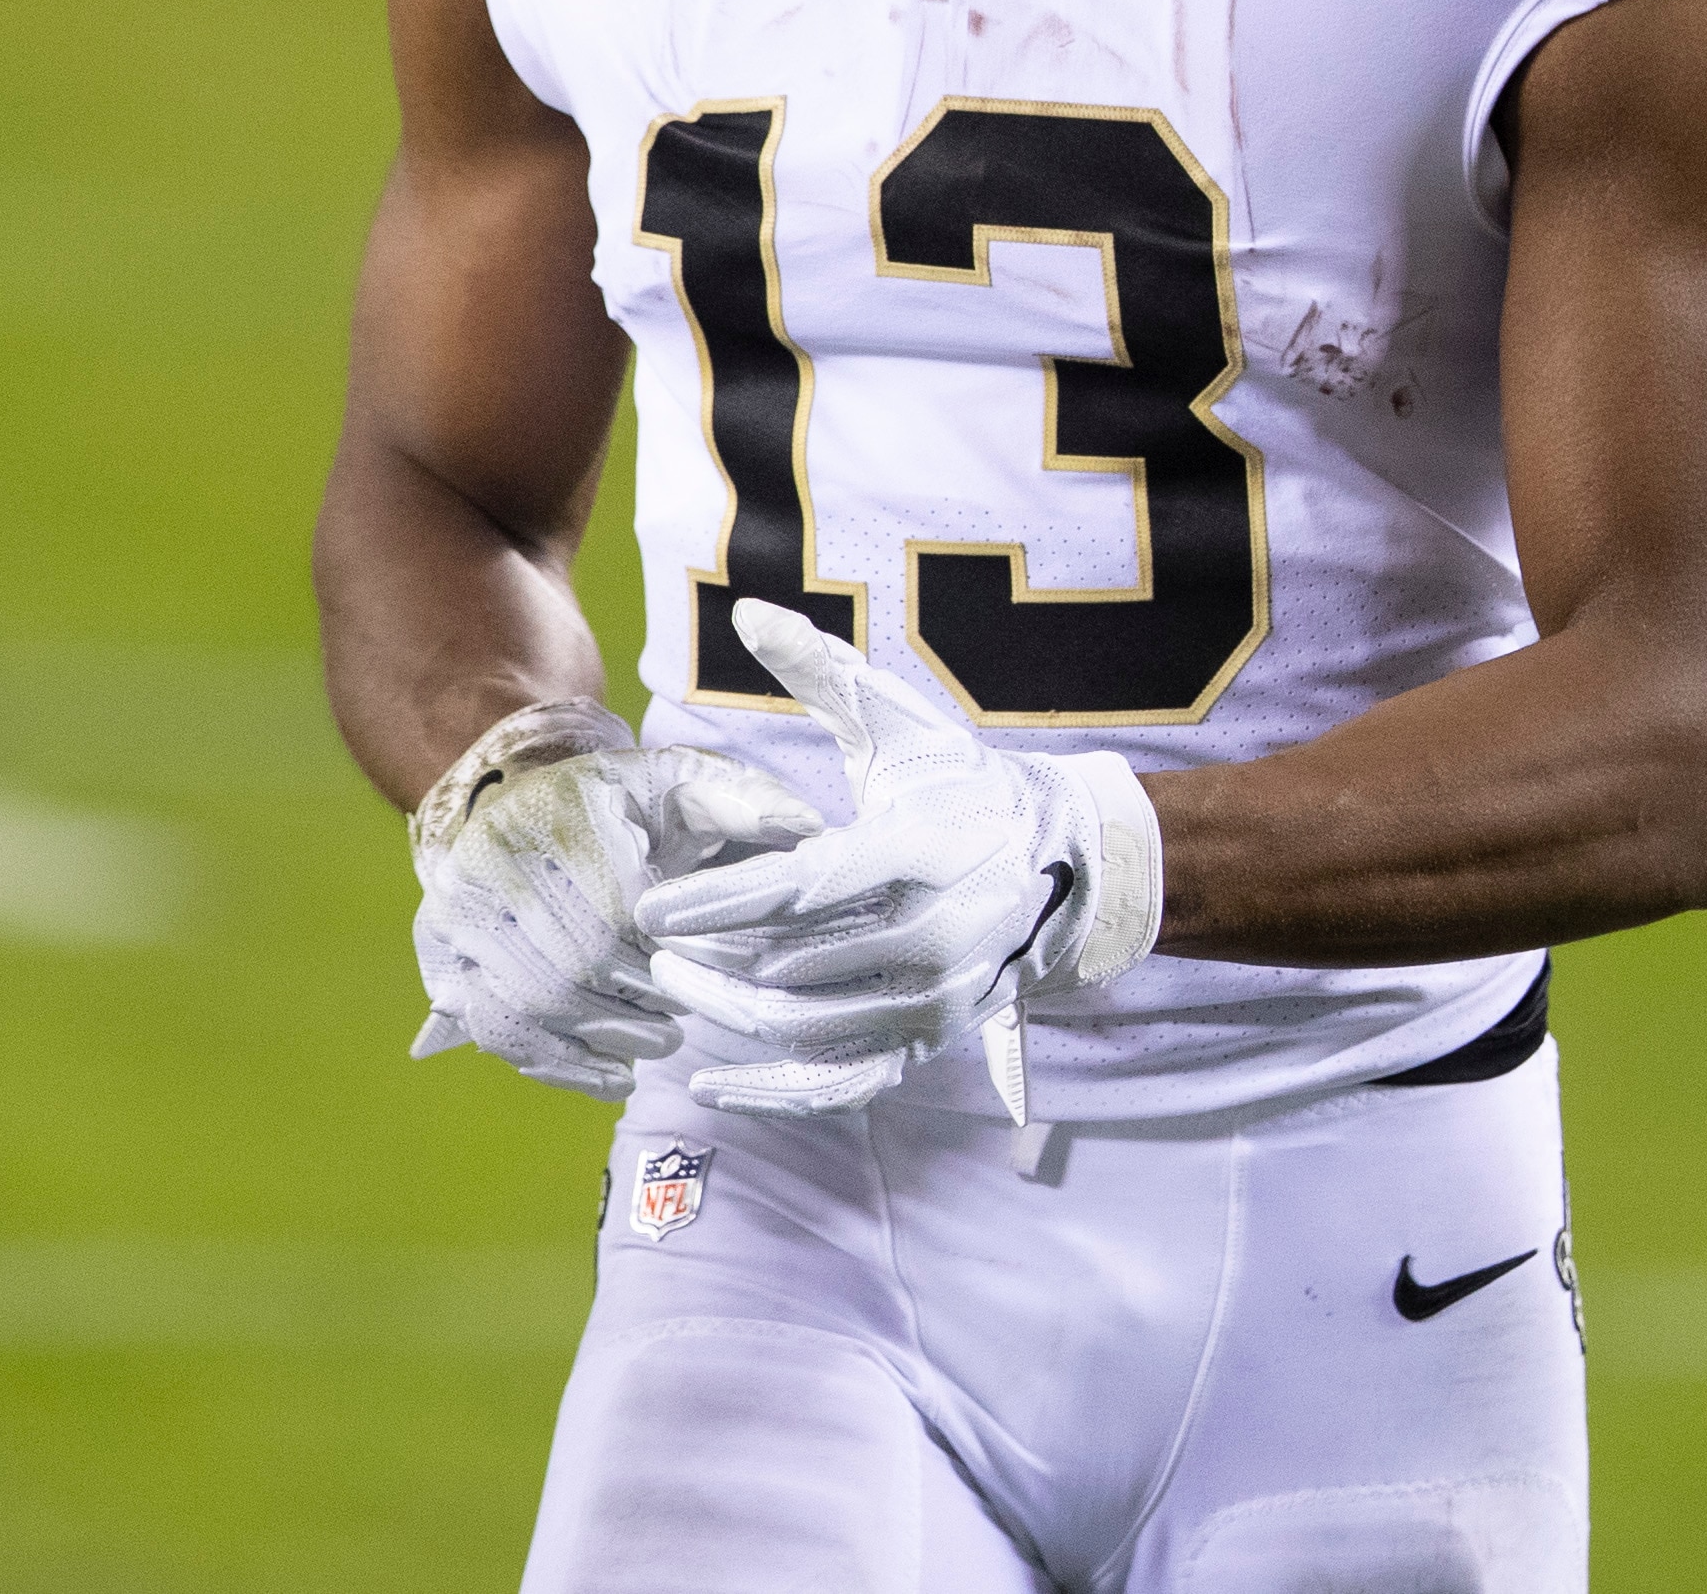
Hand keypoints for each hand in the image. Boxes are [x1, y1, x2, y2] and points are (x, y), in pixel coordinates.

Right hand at [405, 701, 819, 1098]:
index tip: (693, 973)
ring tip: (651, 1048)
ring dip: (600, 1041)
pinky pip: (495, 1027)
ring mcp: (456, 908)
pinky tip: (609, 1077)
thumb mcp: (680, 779)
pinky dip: (556, 1065)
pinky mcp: (439, 951)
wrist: (515, 791)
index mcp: (557, 810)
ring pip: (532, 1005)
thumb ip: (742, 799)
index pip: (614, 913)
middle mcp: (491, 857)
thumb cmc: (618, 796)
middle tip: (676, 1027)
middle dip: (632, 1009)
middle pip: (571, 967)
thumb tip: (808, 829)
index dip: (659, 959)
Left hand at [633, 599, 1162, 1122]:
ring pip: (809, 1028)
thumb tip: (747, 611)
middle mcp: (936, 933)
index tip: (650, 908)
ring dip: (728, 1014)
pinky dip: (774, 1094)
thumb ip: (821, 672)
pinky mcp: (932, 1042)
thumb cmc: (960, 786)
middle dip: (711, 958)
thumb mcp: (901, 722)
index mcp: (923, 849)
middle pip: (795, 966)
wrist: (1059, 866)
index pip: (802, 889)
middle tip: (647, 943)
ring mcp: (937, 998)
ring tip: (673, 984)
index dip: (719, 903)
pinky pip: (843, 1085)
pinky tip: (710, 1085)